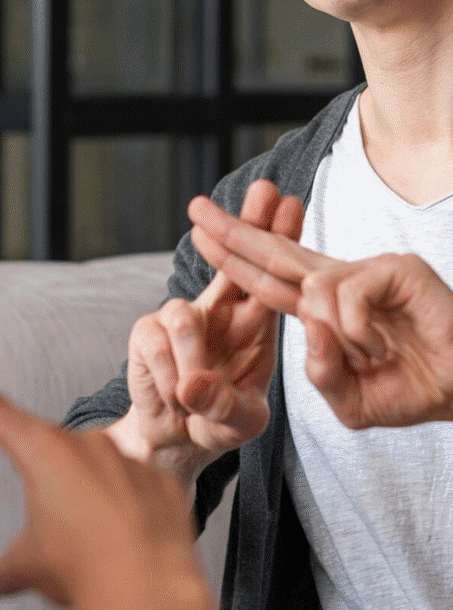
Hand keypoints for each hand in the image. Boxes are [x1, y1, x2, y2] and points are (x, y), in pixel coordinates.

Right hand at [0, 356, 212, 609]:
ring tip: (97, 554)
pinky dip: (130, 519)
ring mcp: (127, 458)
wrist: (146, 591)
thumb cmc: (80, 568)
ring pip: (98, 480)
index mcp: (40, 450)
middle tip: (61, 543)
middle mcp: (84, 442)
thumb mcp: (30, 566)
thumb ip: (7, 567)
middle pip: (53, 463)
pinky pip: (138, 496)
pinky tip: (129, 549)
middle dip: (53, 498)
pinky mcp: (159, 481)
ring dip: (92, 510)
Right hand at [114, 180, 303, 479]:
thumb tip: (194, 386)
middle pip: (231, 257)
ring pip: (183, 315)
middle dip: (245, 222)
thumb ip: (228, 409)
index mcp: (252, 323)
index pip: (268, 274)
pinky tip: (174, 397)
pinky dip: (167, 380)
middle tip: (264, 186)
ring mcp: (176, 318)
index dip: (278, 239)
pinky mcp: (145, 334)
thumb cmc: (216, 421)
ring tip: (191, 399)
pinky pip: (157, 344)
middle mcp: (217, 311)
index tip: (292, 203)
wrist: (172, 440)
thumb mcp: (240, 422)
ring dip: (192, 365)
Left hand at [188, 187, 452, 427]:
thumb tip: (309, 324)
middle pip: (275, 252)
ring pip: (313, 289)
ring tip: (374, 356)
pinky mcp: (396, 267)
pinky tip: (383, 345)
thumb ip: (320, 372)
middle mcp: (340, 282)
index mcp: (324, 309)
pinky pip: (347, 295)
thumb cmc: (415, 391)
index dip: (234, 258)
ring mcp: (368, 270)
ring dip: (337, 336)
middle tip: (194, 209)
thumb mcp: (350, 400)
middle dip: (232, 230)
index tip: (199, 234)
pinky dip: (359, 331)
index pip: (268, 278)